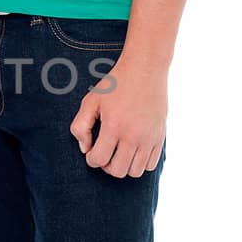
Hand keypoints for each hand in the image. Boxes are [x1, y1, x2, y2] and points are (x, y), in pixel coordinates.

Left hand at [69, 55, 166, 177]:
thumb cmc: (115, 84)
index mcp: (114, 126)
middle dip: (106, 166)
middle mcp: (133, 135)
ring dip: (124, 166)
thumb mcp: (90, 100)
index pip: (99, 160)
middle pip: (118, 171)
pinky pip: (150, 165)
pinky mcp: (160, 137)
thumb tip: (85, 148)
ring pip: (135, 172)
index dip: (91, 159)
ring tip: (119, 152)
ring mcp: (149, 137)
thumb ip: (80, 126)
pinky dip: (140, 163)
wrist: (145, 69)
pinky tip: (133, 150)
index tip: (92, 150)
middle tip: (105, 152)